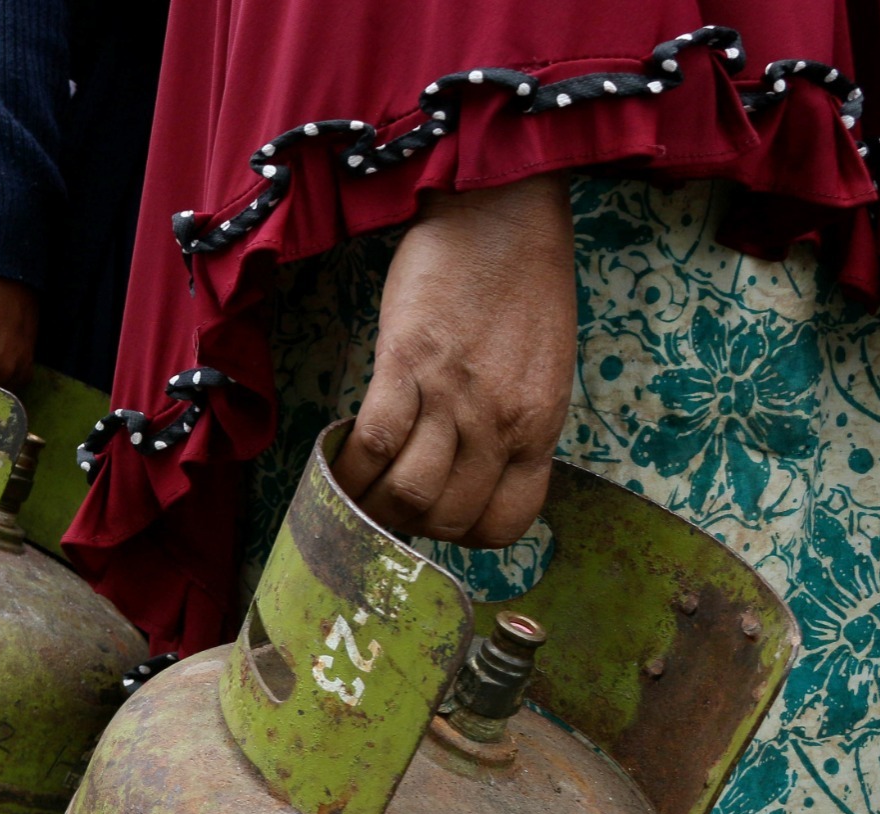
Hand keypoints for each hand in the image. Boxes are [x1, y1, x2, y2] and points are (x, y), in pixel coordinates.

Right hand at [331, 174, 574, 546]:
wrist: (502, 213)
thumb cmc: (524, 286)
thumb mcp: (541, 370)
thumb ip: (513, 426)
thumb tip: (469, 473)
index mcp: (540, 426)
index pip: (506, 523)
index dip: (466, 534)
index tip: (441, 517)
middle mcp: (500, 422)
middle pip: (446, 515)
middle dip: (412, 526)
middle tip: (388, 505)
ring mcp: (453, 395)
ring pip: (408, 493)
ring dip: (375, 505)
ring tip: (358, 494)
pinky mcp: (406, 363)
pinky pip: (373, 442)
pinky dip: (350, 467)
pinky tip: (337, 466)